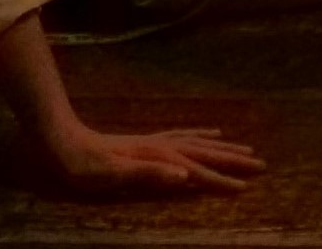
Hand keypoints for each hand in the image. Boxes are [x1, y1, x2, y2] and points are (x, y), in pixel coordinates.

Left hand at [28, 121, 270, 201]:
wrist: (60, 139)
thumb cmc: (82, 165)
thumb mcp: (111, 175)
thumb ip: (148, 174)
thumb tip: (184, 175)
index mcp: (156, 157)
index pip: (196, 171)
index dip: (220, 180)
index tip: (246, 188)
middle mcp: (161, 146)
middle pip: (205, 152)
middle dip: (232, 160)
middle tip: (261, 164)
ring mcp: (154, 142)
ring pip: (197, 143)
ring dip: (222, 148)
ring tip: (244, 149)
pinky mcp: (146, 142)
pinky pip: (183, 136)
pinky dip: (200, 135)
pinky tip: (208, 133)